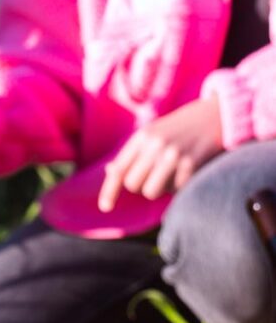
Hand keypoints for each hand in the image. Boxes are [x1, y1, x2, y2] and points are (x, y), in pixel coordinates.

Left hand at [98, 96, 222, 211]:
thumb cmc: (180, 129)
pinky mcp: (190, 165)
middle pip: (133, 185)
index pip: (119, 170)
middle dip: (142, 185)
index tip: (105, 207)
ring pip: (151, 192)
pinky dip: (179, 186)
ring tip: (171, 173)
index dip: (109, 191)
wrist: (217, 114)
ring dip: (159, 189)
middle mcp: (155, 144)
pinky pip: (174, 191)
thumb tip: (110, 172)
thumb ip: (133, 154)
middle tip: (157, 173)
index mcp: (142, 136)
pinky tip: (188, 169)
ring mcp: (173, 155)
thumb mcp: (154, 134)